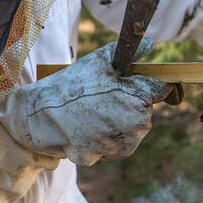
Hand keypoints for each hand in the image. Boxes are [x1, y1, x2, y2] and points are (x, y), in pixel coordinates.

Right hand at [3, 38, 167, 165]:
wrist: (40, 113)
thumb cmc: (72, 84)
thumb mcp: (101, 61)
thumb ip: (131, 53)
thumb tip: (153, 45)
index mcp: (139, 98)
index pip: (162, 90)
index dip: (150, 85)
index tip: (135, 84)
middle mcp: (135, 125)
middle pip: (144, 114)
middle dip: (130, 106)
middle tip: (104, 98)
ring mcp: (119, 143)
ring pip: (129, 134)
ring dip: (118, 125)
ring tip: (93, 113)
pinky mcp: (101, 156)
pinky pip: (110, 148)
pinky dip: (101, 140)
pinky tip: (86, 128)